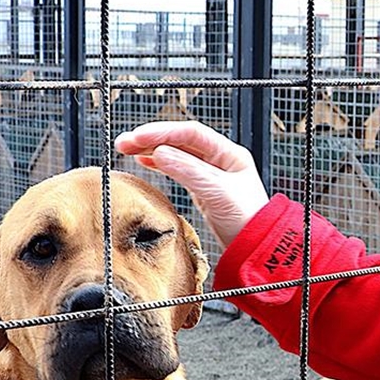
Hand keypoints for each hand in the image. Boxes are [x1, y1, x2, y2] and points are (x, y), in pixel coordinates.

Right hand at [115, 121, 269, 245]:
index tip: (138, 136)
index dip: (162, 132)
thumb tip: (159, 153)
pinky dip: (159, 163)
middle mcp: (220, 159)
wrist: (256, 247)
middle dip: (152, 138)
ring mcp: (210, 173)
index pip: (191, 132)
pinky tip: (144, 160)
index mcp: (230, 153)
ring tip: (126, 148)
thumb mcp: (217, 193)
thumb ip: (189, 171)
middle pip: (181, 140)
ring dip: (151, 149)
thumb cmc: (248, 220)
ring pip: (176, 153)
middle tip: (124, 141)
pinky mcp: (202, 188)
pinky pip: (177, 168)